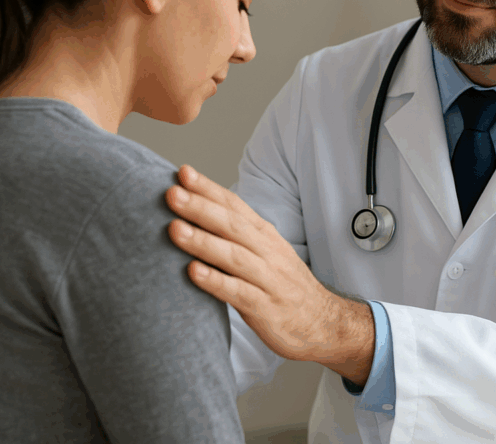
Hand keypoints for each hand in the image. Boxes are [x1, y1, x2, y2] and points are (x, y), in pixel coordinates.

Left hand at [165, 165, 374, 384]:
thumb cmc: (284, 285)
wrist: (323, 322)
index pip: (234, 206)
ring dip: (203, 242)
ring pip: (233, 256)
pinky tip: (193, 272)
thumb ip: (236, 235)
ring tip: (174, 229)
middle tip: (172, 193)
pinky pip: (238, 292)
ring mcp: (267, 279)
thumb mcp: (266, 252)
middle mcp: (267, 251)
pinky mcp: (265, 308)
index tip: (183, 172)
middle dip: (200, 208)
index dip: (209, 189)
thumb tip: (197, 213)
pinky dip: (216, 281)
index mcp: (264, 235)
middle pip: (231, 225)